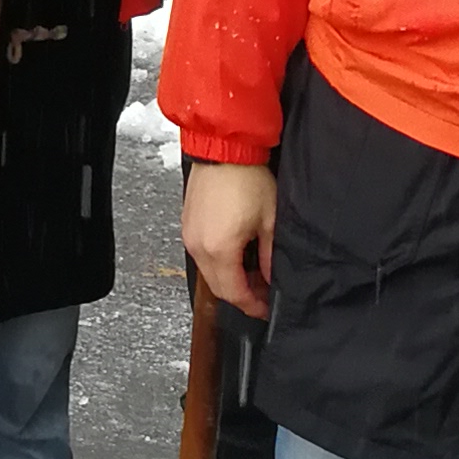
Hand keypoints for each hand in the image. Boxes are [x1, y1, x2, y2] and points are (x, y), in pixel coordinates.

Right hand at [184, 160, 276, 318]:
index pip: (234, 293)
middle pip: (219, 287)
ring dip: (230, 279)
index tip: (266, 308)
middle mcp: (198, 247)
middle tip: (263, 293)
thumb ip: (270, 256)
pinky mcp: (187, 225)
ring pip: (209, 273)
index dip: (252, 305)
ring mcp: (189, 236)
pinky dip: (219, 263)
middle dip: (242, 294)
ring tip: (253, 272)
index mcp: (219, 250)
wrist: (224, 149)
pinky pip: (202, 256)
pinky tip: (236, 255)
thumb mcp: (269, 221)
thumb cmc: (247, 179)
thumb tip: (271, 278)